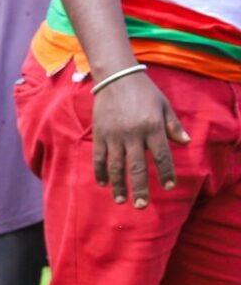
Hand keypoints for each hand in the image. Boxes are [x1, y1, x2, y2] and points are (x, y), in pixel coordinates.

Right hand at [92, 70, 189, 208]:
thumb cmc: (144, 92)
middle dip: (140, 188)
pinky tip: (104, 184)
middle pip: (137, 167)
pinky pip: (99, 159)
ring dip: (119, 185)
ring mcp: (114, 136)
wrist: (117, 78)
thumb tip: (186, 142)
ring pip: (116, 167)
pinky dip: (100, 173)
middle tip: (142, 205)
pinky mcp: (100, 135)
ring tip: (122, 200)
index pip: (161, 156)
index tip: (168, 187)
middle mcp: (133, 134)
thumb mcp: (164, 106)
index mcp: (152, 127)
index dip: (165, 173)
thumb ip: (173, 125)